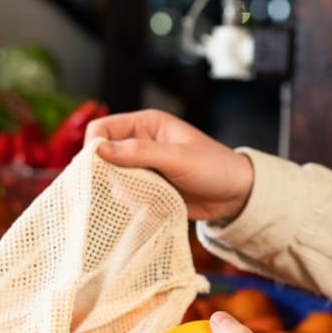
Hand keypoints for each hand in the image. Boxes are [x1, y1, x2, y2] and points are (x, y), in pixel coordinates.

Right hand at [86, 110, 254, 221]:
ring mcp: (143, 167)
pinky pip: (125, 193)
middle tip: (112, 189)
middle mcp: (140, 143)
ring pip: (111, 176)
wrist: (237, 196)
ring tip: (132, 199)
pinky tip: (137, 208)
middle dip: (102, 172)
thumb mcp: (178, 158)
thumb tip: (100, 150)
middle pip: (103, 154)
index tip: (95, 169)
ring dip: (115, 189)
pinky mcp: (147, 187)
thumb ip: (140, 152)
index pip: (103, 128)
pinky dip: (126, 202)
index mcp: (146, 124)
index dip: (94, 146)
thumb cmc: (214, 168)